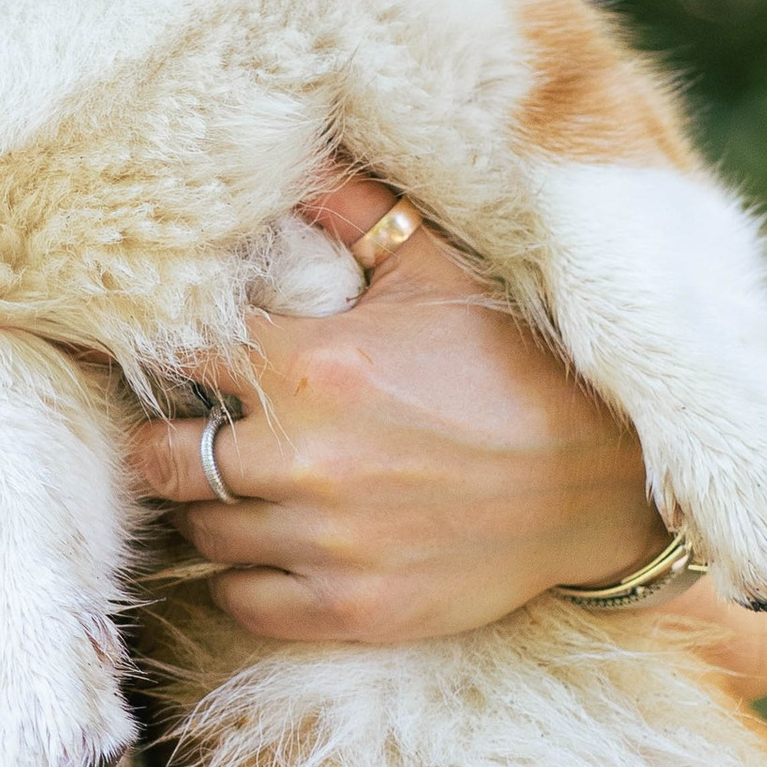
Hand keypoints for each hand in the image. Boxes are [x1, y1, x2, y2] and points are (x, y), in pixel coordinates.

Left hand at [124, 172, 661, 645]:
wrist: (604, 479)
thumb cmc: (515, 366)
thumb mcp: (436, 272)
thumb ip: (354, 213)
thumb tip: (297, 157)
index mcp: (311, 364)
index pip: (177, 358)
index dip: (168, 358)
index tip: (180, 364)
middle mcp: (305, 456)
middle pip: (161, 458)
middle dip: (170, 442)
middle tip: (198, 434)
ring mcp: (327, 541)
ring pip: (201, 531)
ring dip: (213, 509)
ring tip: (247, 488)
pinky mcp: (352, 609)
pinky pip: (242, 600)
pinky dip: (247, 576)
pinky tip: (277, 546)